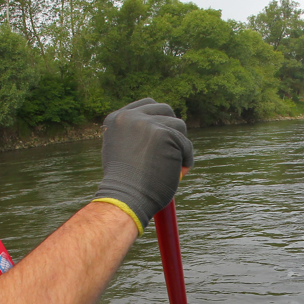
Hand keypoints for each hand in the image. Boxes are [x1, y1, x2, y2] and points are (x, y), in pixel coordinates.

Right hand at [93, 98, 193, 234]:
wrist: (125, 198)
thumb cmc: (125, 186)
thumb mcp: (121, 152)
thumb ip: (134, 136)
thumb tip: (157, 129)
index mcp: (117, 119)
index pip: (146, 104)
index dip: (160, 117)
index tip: (165, 131)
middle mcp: (130, 117)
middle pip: (165, 109)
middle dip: (173, 127)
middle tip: (175, 147)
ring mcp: (148, 124)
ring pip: (178, 126)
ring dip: (180, 145)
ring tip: (173, 165)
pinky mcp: (166, 135)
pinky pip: (186, 144)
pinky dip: (186, 159)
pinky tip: (179, 172)